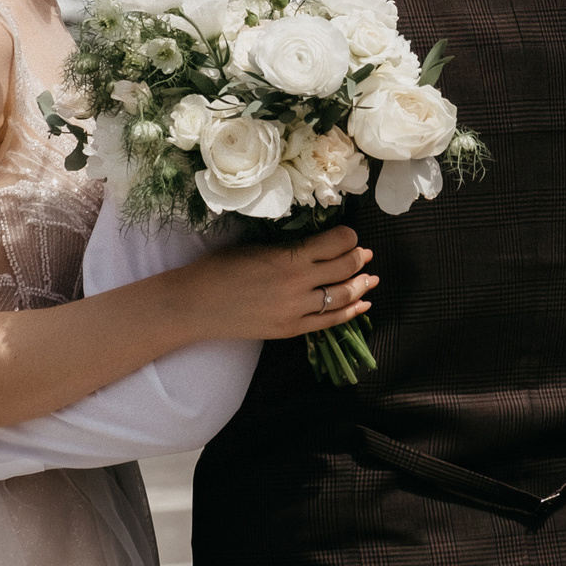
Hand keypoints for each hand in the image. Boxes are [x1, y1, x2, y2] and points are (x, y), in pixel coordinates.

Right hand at [176, 225, 375, 343]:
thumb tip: (317, 246)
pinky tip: (363, 304)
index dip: (349, 237)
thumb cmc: (218, 268)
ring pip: (342, 296)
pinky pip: (330, 321)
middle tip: (364, 254)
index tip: (350, 235)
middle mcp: (298, 284)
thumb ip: (288, 248)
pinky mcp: (291, 330)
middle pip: (344, 269)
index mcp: (288, 257)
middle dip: (358, 259)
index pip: (336, 243)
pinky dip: (351, 312)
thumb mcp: (256, 247)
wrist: (195, 305)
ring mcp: (296, 310)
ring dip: (360, 285)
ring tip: (370, 278)